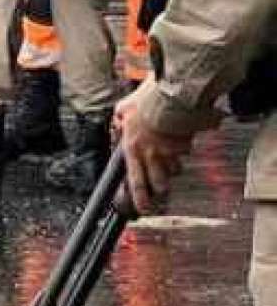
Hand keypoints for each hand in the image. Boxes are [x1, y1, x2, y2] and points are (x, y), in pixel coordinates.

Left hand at [114, 98, 194, 213]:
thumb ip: (121, 119)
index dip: (140, 199)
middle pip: (159, 184)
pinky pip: (186, 153)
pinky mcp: (186, 146)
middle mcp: (152, 155)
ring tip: (169, 154)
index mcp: (133, 148)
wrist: (173, 97)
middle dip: (160, 188)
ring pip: (174, 171)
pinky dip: (183, 148)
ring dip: (172, 167)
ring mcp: (171, 153)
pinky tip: (180, 136)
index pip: (136, 182)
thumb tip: (119, 120)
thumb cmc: (147, 101)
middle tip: (161, 188)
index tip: (143, 208)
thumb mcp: (124, 109)